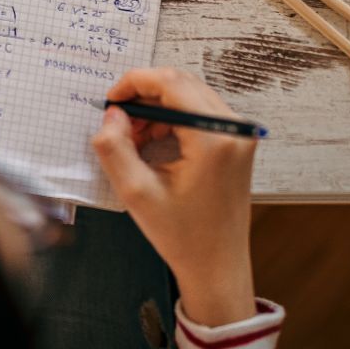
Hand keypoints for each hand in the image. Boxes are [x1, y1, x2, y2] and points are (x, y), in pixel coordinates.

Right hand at [91, 68, 258, 327]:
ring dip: (156, 107)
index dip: (134, 82)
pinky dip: (172, 118)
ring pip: (189, 94)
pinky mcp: (236, 141)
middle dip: (143, 96)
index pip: (171, 83)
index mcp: (213, 138)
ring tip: (134, 138)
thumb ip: (115, 148)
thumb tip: (111, 114)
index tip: (110, 100)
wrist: (217, 265)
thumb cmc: (182, 236)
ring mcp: (239, 134)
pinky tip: (153, 142)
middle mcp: (233, 129)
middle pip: (181, 84)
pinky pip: (199, 111)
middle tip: (118, 122)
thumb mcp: (136, 193)